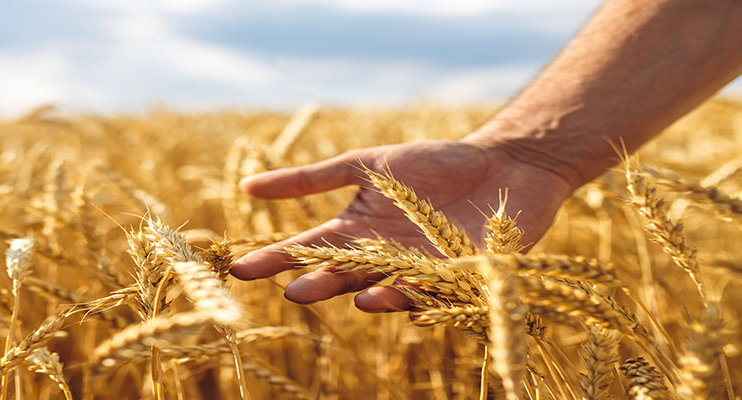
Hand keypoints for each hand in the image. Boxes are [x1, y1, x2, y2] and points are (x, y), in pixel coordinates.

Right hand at [229, 136, 574, 311]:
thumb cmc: (433, 162)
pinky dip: (421, 298)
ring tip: (354, 297)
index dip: (274, 260)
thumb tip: (248, 187)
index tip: (239, 269)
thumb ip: (312, 179)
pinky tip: (408, 304)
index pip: (306, 249)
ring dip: (371, 295)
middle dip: (319, 284)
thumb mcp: (367, 164)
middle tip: (293, 293)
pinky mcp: (457, 279)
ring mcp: (416, 271)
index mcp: (356, 230)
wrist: (502, 164)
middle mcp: (380, 257)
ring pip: (386, 288)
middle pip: (342, 275)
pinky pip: (435, 294)